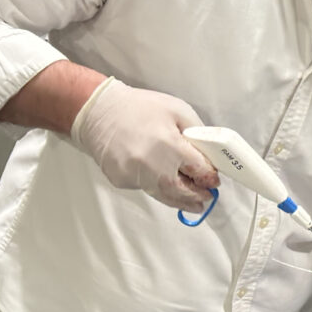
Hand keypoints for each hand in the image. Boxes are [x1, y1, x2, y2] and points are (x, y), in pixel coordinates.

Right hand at [70, 77, 218, 211]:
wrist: (98, 111)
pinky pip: (145, 188)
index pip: (199, 170)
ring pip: (163, 195)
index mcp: (171, 146)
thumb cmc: (138, 108)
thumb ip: (197, 132)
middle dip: (196, 195)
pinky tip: (162, 182)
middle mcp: (153, 165)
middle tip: (207, 198)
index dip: (209, 177)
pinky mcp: (121, 180)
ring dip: (179, 200)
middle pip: (181, 190)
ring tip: (192, 204)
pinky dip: (156, 187)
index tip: (214, 181)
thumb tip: (208, 153)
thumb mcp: (178, 110)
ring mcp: (135, 176)